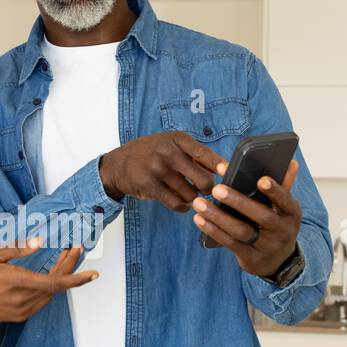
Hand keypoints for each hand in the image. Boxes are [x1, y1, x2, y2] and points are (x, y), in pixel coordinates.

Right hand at [0, 242, 97, 323]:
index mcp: (17, 282)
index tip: (93, 274)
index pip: (55, 282)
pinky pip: (41, 301)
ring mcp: (21, 310)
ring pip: (50, 294)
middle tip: (73, 250)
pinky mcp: (20, 316)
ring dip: (59, 277)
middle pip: (56, 285)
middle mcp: (22, 299)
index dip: (76, 278)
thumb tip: (39, 242)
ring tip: (62, 258)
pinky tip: (49, 275)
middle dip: (68, 267)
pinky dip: (49, 288)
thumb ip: (18, 248)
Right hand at [99, 132, 226, 211]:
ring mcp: (158, 170)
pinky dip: (182, 207)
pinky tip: (182, 204)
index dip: (220, 166)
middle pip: (202, 179)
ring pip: (190, 194)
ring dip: (193, 198)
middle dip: (209, 189)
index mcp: (177, 140)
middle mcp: (167, 152)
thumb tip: (222, 169)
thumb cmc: (150, 153)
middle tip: (208, 191)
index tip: (228, 174)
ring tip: (190, 195)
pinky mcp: (149, 186)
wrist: (118, 163)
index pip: (204, 154)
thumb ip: (193, 154)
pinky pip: (175, 203)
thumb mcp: (170, 144)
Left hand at [192, 160, 301, 277]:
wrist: (278, 261)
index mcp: (291, 213)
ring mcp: (267, 246)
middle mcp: (282, 230)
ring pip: (241, 230)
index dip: (274, 191)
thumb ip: (283, 185)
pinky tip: (200, 219)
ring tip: (199, 203)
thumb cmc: (276, 225)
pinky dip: (213, 230)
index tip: (261, 180)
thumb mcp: (283, 208)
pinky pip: (230, 243)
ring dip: (218, 217)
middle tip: (217, 189)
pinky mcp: (251, 257)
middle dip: (238, 202)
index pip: (285, 200)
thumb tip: (291, 163)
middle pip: (261, 215)